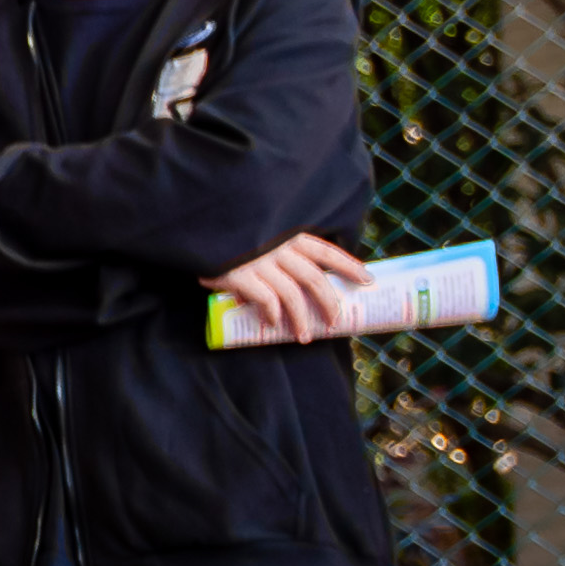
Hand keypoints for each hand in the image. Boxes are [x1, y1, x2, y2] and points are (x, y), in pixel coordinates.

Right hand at [208, 232, 373, 344]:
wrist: (196, 229)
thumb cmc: (233, 239)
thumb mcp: (262, 239)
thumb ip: (279, 255)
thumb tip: (294, 285)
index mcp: (289, 236)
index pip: (326, 252)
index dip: (349, 266)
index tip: (368, 281)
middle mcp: (278, 248)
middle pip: (314, 279)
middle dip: (328, 303)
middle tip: (334, 323)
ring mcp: (259, 261)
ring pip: (292, 295)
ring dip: (302, 319)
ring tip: (305, 336)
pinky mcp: (239, 275)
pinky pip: (265, 299)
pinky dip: (273, 314)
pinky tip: (273, 325)